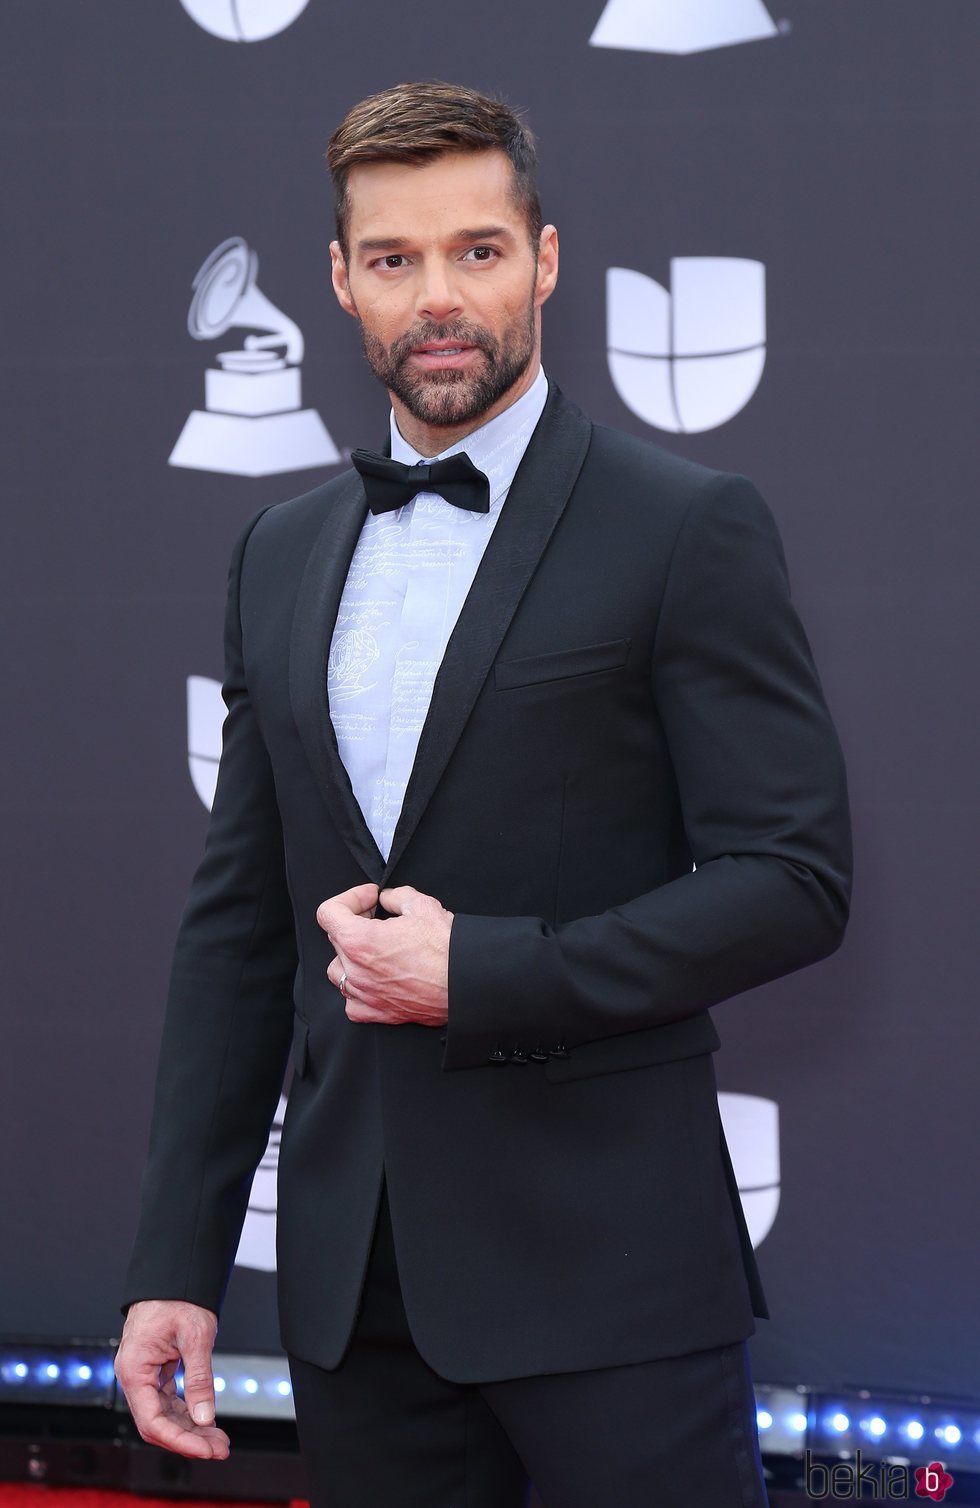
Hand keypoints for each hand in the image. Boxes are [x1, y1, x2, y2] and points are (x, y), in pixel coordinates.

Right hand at [114, 1299, 229, 1459]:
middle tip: (220, 1448)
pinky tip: (206, 1421)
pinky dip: (187, 1413)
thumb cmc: (178, 1297)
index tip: (205, 1449)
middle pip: (157, 1423)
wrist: (173, 1276)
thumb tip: (205, 1416)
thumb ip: (199, 1378)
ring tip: (219, 1439)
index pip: (153, 1421)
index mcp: (134, 1368)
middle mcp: (133, 1376)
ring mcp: (143, 1375)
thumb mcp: (195, 1337)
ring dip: (191, 1429)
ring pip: (164, 1415)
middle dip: (189, 1439)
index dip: (180, 1440)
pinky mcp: (154, 1372)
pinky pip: (168, 1401)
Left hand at [318, 882, 452, 1026]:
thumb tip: (388, 898)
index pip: (328, 913)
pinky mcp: (377, 1013)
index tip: (370, 898)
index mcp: (359, 941)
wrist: (468, 983)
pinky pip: (352, 1001)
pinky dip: (359, 988)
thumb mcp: (422, 905)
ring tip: (376, 948)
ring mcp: (363, 994)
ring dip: (351, 956)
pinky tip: (377, 977)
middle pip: (335, 939)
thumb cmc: (446, 949)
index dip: (350, 898)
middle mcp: (355, 970)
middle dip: (355, 922)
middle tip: (380, 917)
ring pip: (338, 971)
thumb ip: (396, 895)